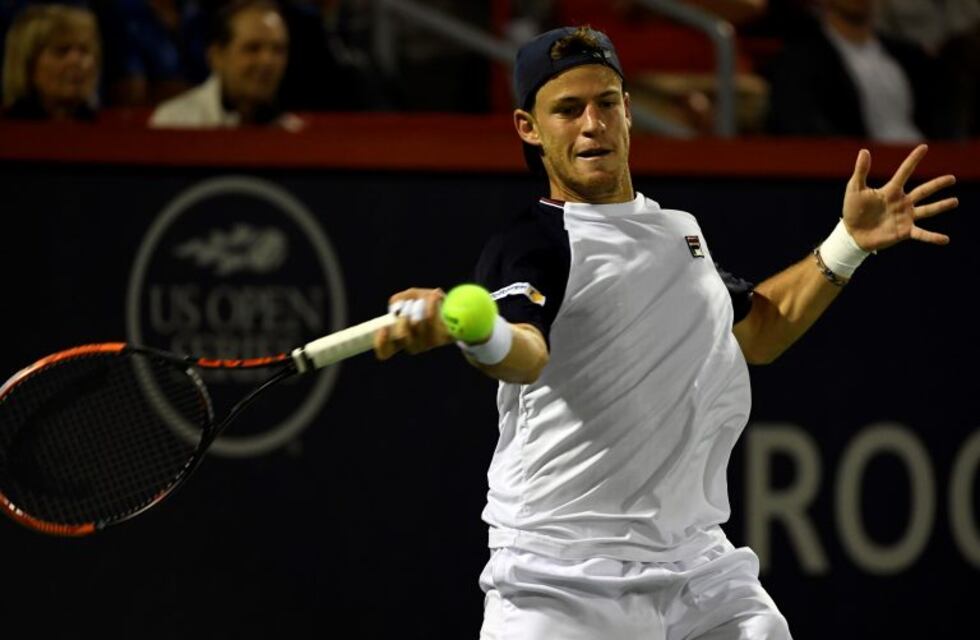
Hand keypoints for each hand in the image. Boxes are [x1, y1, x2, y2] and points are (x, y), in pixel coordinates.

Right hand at [373, 288, 451, 359]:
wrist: (458, 311)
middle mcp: (414, 345)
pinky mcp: (444, 338)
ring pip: (418, 327)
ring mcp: (429, 343)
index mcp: (401, 339)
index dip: (381, 343)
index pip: (386, 352)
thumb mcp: (413, 298)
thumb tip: (394, 303)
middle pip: (403, 337)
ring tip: (424, 297)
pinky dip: (433, 305)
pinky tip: (435, 295)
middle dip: (403, 318)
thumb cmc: (430, 305)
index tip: (384, 328)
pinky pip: (436, 321)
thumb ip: (401, 298)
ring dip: (418, 308)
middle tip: (407, 307)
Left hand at [842, 144, 958, 251]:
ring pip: (927, 210)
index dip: (913, 159)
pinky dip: (933, 237)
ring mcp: (905, 217)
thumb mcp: (855, 189)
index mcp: (891, 190)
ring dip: (941, 206)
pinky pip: (921, 234)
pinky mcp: (904, 231)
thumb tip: (864, 151)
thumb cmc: (853, 210)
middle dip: (938, 184)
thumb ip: (861, 171)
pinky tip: (945, 239)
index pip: (904, 172)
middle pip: (923, 191)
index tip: (924, 147)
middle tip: (952, 178)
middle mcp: (902, 202)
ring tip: (955, 201)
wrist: (851, 234)